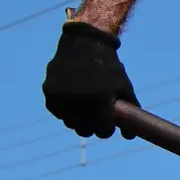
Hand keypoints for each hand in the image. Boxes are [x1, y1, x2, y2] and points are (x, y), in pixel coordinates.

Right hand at [42, 20, 137, 137]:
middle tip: (96, 118)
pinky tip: (73, 99)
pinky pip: (58, 111)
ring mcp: (61, 96)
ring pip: (70, 122)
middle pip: (84, 130)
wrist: (84, 43)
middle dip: (92, 127)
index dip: (107, 129)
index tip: (108, 124)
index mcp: (100, 100)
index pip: (103, 131)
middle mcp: (79, 100)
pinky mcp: (49, 92)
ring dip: (78, 119)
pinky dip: (65, 109)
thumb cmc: (108, 67)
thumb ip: (130, 112)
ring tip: (86, 106)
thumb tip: (129, 136)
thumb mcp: (124, 87)